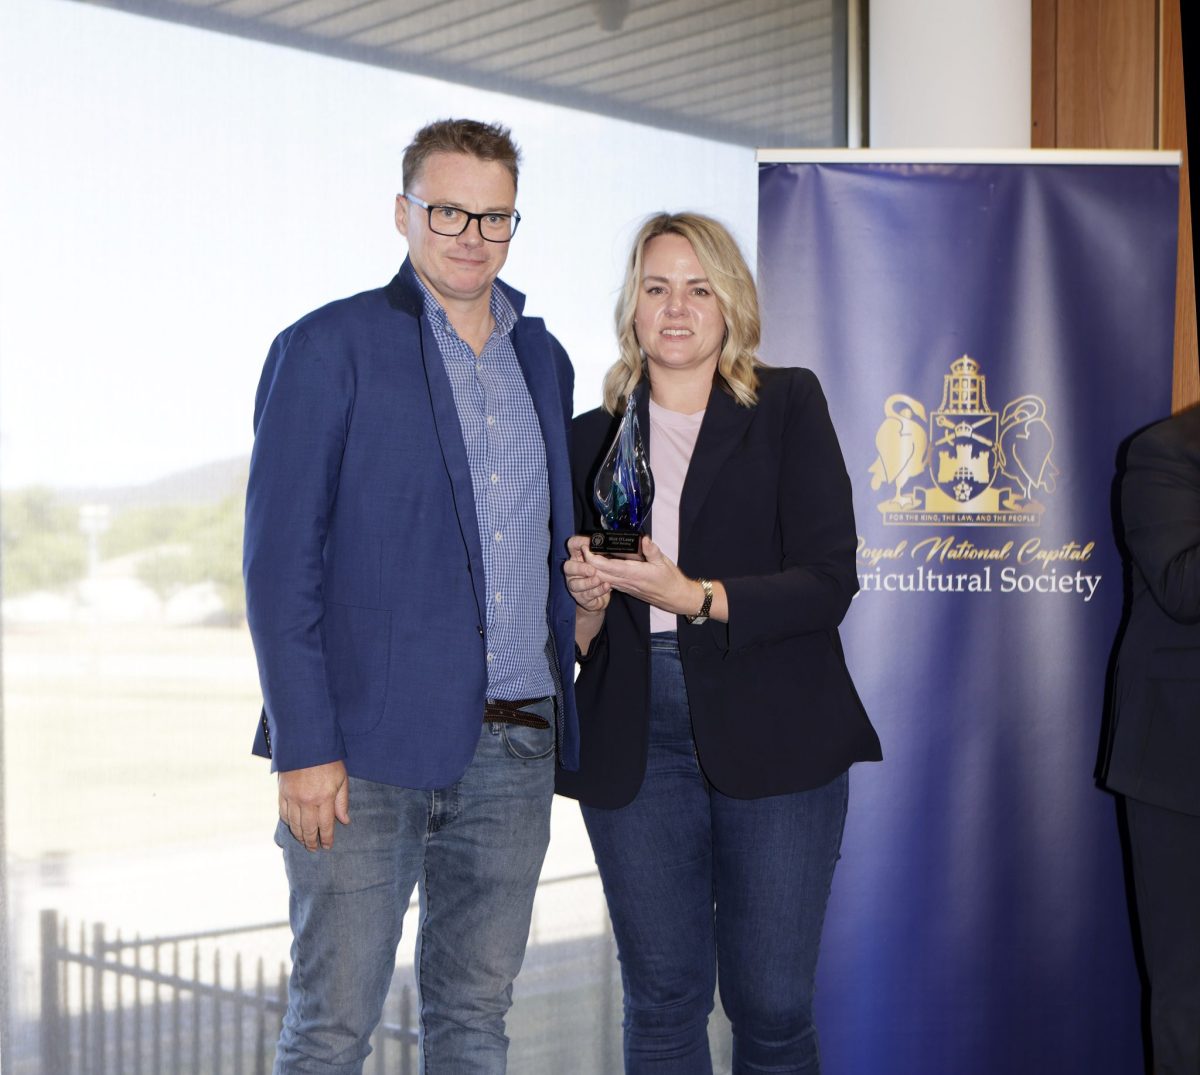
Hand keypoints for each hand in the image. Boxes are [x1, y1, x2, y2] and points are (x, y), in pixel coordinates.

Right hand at [278, 760, 349, 850]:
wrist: (305, 744)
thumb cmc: (328, 760)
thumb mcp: (342, 779)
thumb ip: (342, 802)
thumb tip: (345, 821)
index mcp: (325, 797)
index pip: (326, 825)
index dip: (327, 838)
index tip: (327, 846)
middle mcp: (307, 801)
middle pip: (309, 828)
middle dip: (312, 841)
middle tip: (314, 849)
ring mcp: (293, 797)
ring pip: (295, 824)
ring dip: (299, 836)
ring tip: (304, 842)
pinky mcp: (282, 792)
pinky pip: (284, 814)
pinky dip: (288, 823)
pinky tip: (293, 827)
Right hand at [565, 535, 611, 613]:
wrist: (601, 597)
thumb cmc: (603, 574)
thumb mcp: (605, 560)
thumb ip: (603, 552)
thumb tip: (610, 542)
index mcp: (578, 557)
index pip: (572, 545)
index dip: (578, 542)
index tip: (588, 545)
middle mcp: (573, 571)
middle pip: (568, 566)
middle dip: (580, 568)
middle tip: (593, 570)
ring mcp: (575, 585)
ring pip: (575, 584)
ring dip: (588, 582)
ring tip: (599, 580)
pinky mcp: (580, 597)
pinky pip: (587, 594)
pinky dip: (597, 590)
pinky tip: (606, 587)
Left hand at [587, 536, 705, 615]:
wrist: (674, 598)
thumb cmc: (670, 580)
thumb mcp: (664, 562)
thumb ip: (652, 550)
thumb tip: (644, 539)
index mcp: (634, 574)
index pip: (607, 567)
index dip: (593, 558)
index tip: (586, 547)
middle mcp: (626, 582)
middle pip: (599, 573)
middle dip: (587, 562)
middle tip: (582, 547)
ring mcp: (624, 586)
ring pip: (601, 578)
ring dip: (591, 568)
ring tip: (586, 553)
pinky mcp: (625, 588)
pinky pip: (608, 581)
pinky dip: (599, 573)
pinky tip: (597, 564)